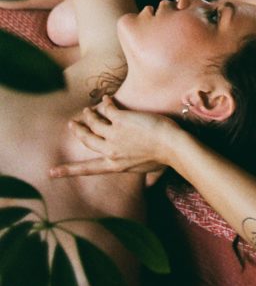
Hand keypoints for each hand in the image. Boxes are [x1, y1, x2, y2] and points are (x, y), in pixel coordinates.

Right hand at [49, 96, 174, 177]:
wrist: (172, 146)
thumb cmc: (166, 159)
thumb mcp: (151, 173)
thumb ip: (147, 179)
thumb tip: (150, 187)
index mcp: (115, 166)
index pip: (87, 169)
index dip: (67, 170)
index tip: (52, 173)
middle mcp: (110, 151)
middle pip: (87, 139)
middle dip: (78, 130)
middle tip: (73, 123)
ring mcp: (114, 135)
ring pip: (93, 122)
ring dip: (89, 114)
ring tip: (88, 109)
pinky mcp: (121, 120)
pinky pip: (107, 109)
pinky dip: (105, 103)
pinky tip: (107, 98)